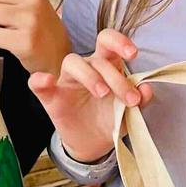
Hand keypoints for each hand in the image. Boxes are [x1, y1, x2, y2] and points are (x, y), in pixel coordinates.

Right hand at [28, 29, 152, 163]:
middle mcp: (87, 68)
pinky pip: (37, 83)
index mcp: (107, 66)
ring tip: (102, 94)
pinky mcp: (51, 98)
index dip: (120, 42)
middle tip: (129, 98)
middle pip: (95, 56)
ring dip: (89, 76)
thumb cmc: (109, 120)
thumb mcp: (129, 113)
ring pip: (72, 63)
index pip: (108, 43)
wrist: (92, 144)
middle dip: (114, 75)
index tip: (133, 54)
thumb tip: (147, 88)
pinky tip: (47, 80)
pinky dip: (40, 79)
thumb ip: (140, 100)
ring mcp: (66, 81)